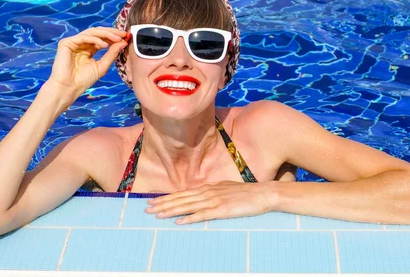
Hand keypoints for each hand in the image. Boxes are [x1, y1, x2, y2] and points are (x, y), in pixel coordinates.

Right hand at [47, 27, 127, 98]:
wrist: (68, 88)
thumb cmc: (83, 80)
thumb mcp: (102, 66)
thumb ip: (112, 54)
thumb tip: (123, 42)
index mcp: (88, 49)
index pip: (102, 38)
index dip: (114, 36)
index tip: (126, 37)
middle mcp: (81, 44)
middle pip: (98, 32)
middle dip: (111, 32)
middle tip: (123, 34)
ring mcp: (73, 42)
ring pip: (92, 32)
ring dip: (106, 34)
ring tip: (117, 39)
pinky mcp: (66, 43)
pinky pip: (84, 37)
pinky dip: (95, 39)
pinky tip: (105, 45)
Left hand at [146, 181, 277, 223]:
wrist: (262, 193)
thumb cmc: (245, 193)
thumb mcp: (225, 189)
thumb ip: (211, 192)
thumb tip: (199, 195)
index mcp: (208, 187)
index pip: (182, 193)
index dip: (167, 198)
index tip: (153, 201)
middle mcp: (208, 192)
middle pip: (181, 199)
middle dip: (163, 204)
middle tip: (147, 208)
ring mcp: (214, 201)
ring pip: (188, 206)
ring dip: (171, 211)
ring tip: (157, 215)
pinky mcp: (222, 210)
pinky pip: (202, 215)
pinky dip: (189, 218)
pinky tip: (179, 222)